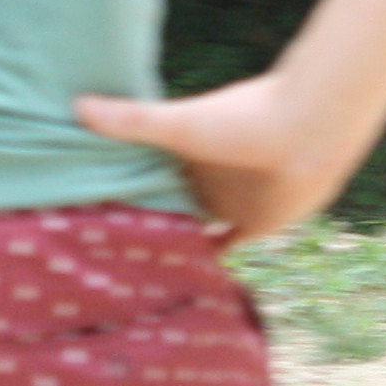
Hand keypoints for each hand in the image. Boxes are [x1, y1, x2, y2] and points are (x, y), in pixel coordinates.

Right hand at [76, 76, 351, 247]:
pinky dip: (207, 259)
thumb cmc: (243, 119)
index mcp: (182, 151)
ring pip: (191, 227)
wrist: (309, 130)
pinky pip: (225, 246)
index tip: (81, 210)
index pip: (142, 174)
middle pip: (164, 202)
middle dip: (139, 221)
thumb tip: (76, 105)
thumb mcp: (179, 126)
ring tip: (131, 272)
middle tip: (95, 250)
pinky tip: (181, 279)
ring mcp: (228, 200)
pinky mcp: (255, 222)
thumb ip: (132, 120)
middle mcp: (202, 175)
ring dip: (171, 242)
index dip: (116, 190)